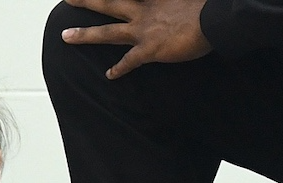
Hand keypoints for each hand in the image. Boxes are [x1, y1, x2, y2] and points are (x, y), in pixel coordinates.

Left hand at [62, 0, 212, 79]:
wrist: (216, 19)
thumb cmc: (207, 7)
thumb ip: (173, 2)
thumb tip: (172, 7)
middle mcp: (144, 11)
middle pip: (109, 4)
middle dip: (86, 1)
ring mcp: (144, 29)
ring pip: (107, 32)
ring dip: (85, 34)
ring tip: (66, 36)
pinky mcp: (150, 49)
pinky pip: (129, 61)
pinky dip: (119, 69)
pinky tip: (109, 75)